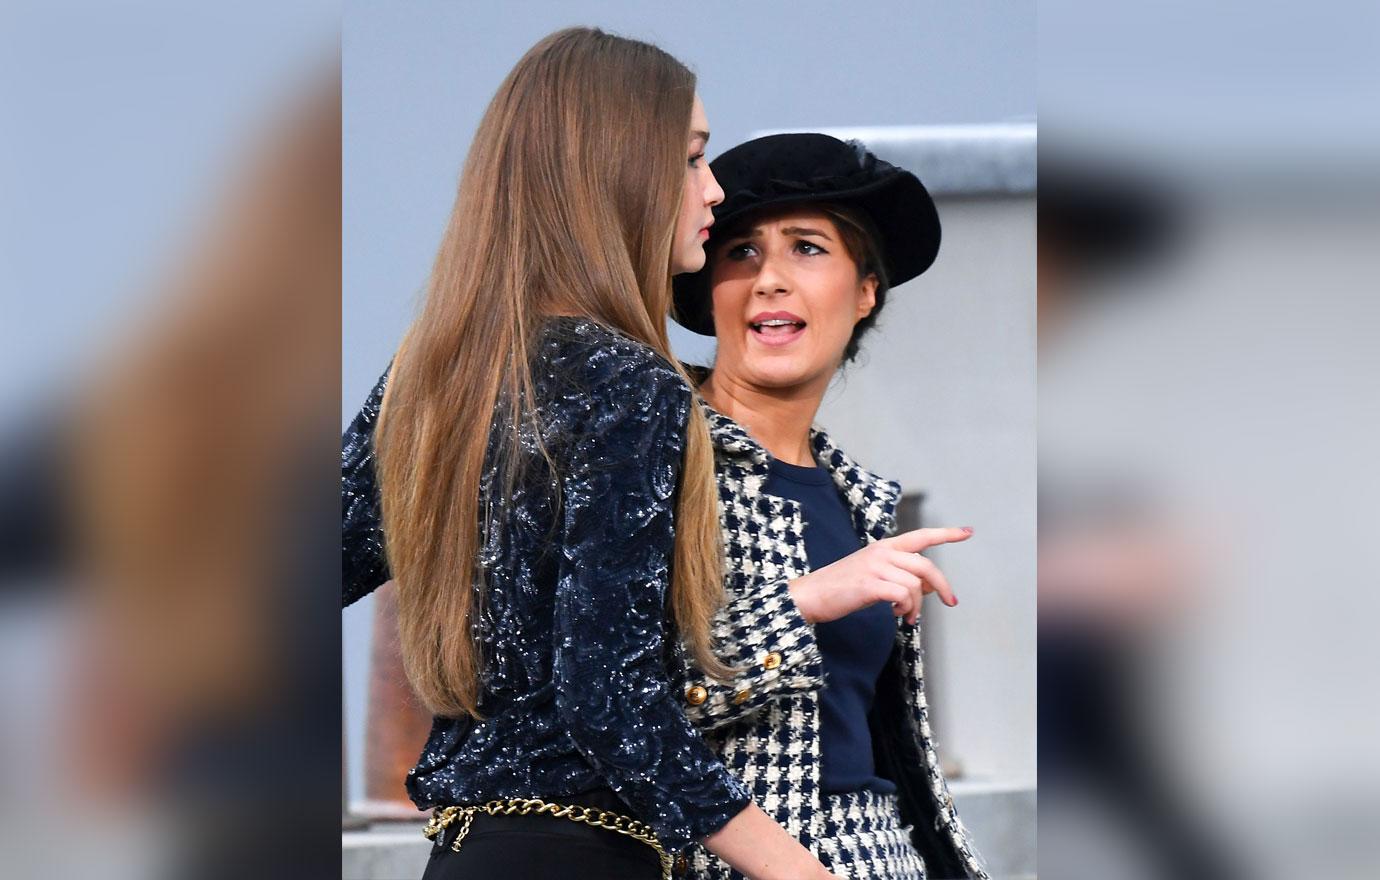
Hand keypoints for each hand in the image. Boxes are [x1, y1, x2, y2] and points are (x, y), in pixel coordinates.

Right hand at [787, 527, 972, 624]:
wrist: (810, 595)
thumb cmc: (842, 588)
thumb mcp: (875, 576)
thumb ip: (902, 576)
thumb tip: (930, 586)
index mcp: (883, 547)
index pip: (921, 536)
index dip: (946, 534)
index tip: (967, 532)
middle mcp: (881, 552)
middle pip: (925, 565)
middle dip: (942, 586)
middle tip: (951, 602)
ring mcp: (875, 567)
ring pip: (915, 585)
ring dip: (917, 606)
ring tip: (907, 616)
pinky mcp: (869, 584)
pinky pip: (903, 595)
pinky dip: (905, 609)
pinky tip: (896, 614)